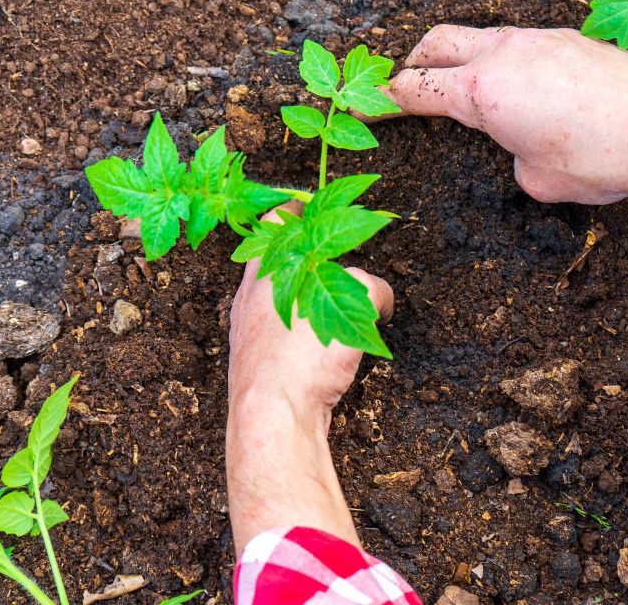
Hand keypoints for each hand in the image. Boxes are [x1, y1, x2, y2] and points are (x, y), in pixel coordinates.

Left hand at [225, 206, 393, 551]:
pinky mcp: (258, 368)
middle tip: (340, 259)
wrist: (272, 421)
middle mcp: (249, 299)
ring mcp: (249, 334)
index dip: (301, 209)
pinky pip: (284, 338)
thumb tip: (379, 296)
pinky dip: (305, 335)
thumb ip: (369, 286)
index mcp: (263, 272)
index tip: (319, 206)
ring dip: (309, 299)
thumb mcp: (353, 303)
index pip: (275, 221)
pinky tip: (326, 349)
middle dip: (309, 259)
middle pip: (279, 262)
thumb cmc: (301, 357)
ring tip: (340, 306)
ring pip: (282, 302)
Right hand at [390, 24, 627, 257]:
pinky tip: (516, 88)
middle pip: (436, 42)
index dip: (381, 99)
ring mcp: (537, 39)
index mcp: (483, 92)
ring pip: (477, 37)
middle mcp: (504, 54)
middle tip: (404, 88)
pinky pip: (514, 42)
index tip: (362, 105)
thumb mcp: (540, 181)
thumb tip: (519, 146)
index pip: (415, 89)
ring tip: (460, 88)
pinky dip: (497, 59)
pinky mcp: (567, 39)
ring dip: (458, 58)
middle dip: (412, 63)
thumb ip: (511, 158)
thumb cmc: (604, 159)